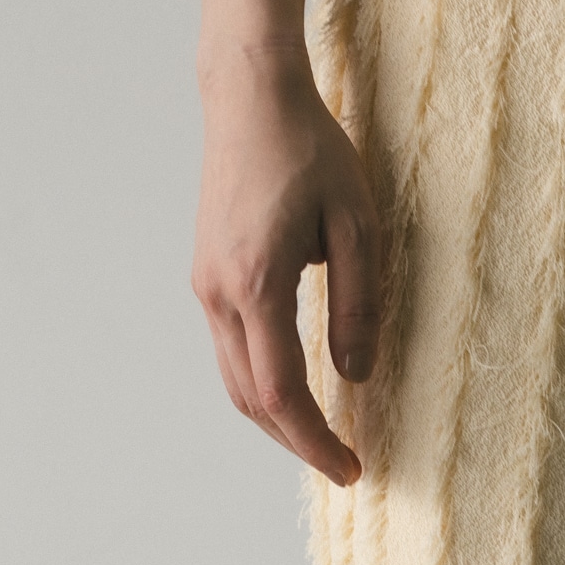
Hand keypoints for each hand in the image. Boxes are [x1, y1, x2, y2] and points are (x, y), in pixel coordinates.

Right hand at [192, 43, 380, 487]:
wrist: (249, 96)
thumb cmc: (309, 149)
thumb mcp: (356, 223)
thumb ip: (358, 302)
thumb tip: (356, 375)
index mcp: (257, 284)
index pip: (281, 394)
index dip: (315, 441)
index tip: (351, 468)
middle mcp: (220, 293)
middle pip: (250, 400)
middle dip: (296, 441)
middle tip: (342, 464)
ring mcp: (206, 285)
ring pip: (235, 380)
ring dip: (275, 418)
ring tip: (321, 436)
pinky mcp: (207, 274)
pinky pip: (231, 350)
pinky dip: (261, 382)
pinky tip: (295, 388)